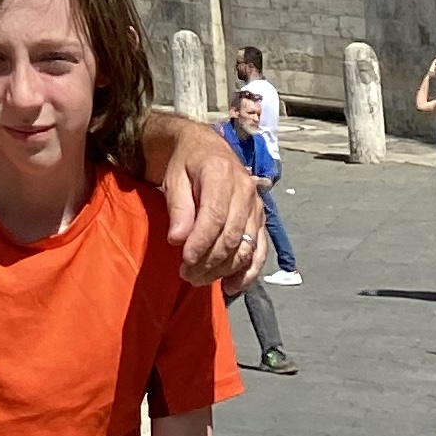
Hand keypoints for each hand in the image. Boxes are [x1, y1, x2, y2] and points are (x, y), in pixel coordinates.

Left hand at [157, 111, 268, 288]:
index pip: (215, 217)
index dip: (200, 243)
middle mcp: (245, 190)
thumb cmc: (186, 163)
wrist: (205, 149)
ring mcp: (257, 206)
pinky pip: (260, 251)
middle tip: (187, 274)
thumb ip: (178, 207)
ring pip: (246, 248)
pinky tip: (231, 286)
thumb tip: (178, 239)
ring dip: (224, 270)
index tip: (185, 261)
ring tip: (200, 279)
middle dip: (210, 262)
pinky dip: (248, 273)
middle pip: (232, 237)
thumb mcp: (174, 177)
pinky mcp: (260, 220)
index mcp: (221, 173)